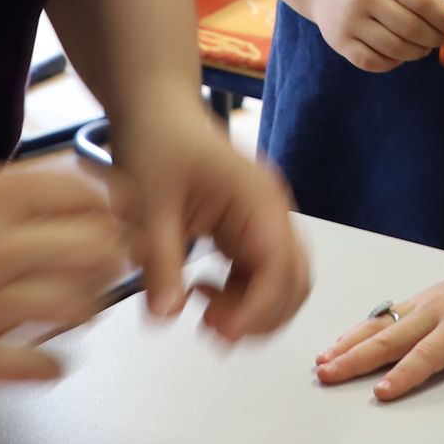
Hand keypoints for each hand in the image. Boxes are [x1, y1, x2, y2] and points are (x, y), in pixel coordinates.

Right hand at [0, 164, 131, 396]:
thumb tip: (49, 197)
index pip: (82, 197)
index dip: (108, 208)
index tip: (114, 218)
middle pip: (94, 250)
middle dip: (112, 255)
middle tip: (109, 263)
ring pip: (76, 308)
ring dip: (88, 307)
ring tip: (79, 307)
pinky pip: (33, 368)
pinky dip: (52, 365)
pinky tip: (50, 360)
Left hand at [102, 102, 311, 343]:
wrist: (155, 111)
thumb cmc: (157, 141)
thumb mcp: (150, 205)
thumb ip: (160, 263)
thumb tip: (165, 318)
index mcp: (258, 199)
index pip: (279, 266)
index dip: (257, 308)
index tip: (221, 333)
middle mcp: (271, 212)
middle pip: (293, 281)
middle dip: (260, 315)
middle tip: (212, 329)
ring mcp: (263, 222)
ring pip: (282, 284)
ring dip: (252, 310)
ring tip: (205, 315)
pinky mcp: (248, 230)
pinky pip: (260, 275)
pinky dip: (240, 297)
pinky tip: (201, 293)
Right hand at [306, 0, 443, 70]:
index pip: (421, 1)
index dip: (442, 18)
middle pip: (411, 28)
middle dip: (434, 38)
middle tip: (440, 40)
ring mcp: (349, 22)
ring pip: (395, 49)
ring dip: (417, 53)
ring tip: (422, 48)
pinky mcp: (340, 43)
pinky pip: (375, 63)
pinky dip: (393, 63)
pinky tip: (398, 55)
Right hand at [314, 241, 443, 401]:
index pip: (426, 354)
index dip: (404, 375)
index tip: (380, 392)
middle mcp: (432, 312)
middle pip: (389, 339)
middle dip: (356, 359)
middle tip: (328, 375)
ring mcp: (419, 305)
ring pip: (378, 326)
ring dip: (349, 344)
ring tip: (323, 362)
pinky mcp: (413, 302)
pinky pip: (381, 316)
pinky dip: (357, 330)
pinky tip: (338, 344)